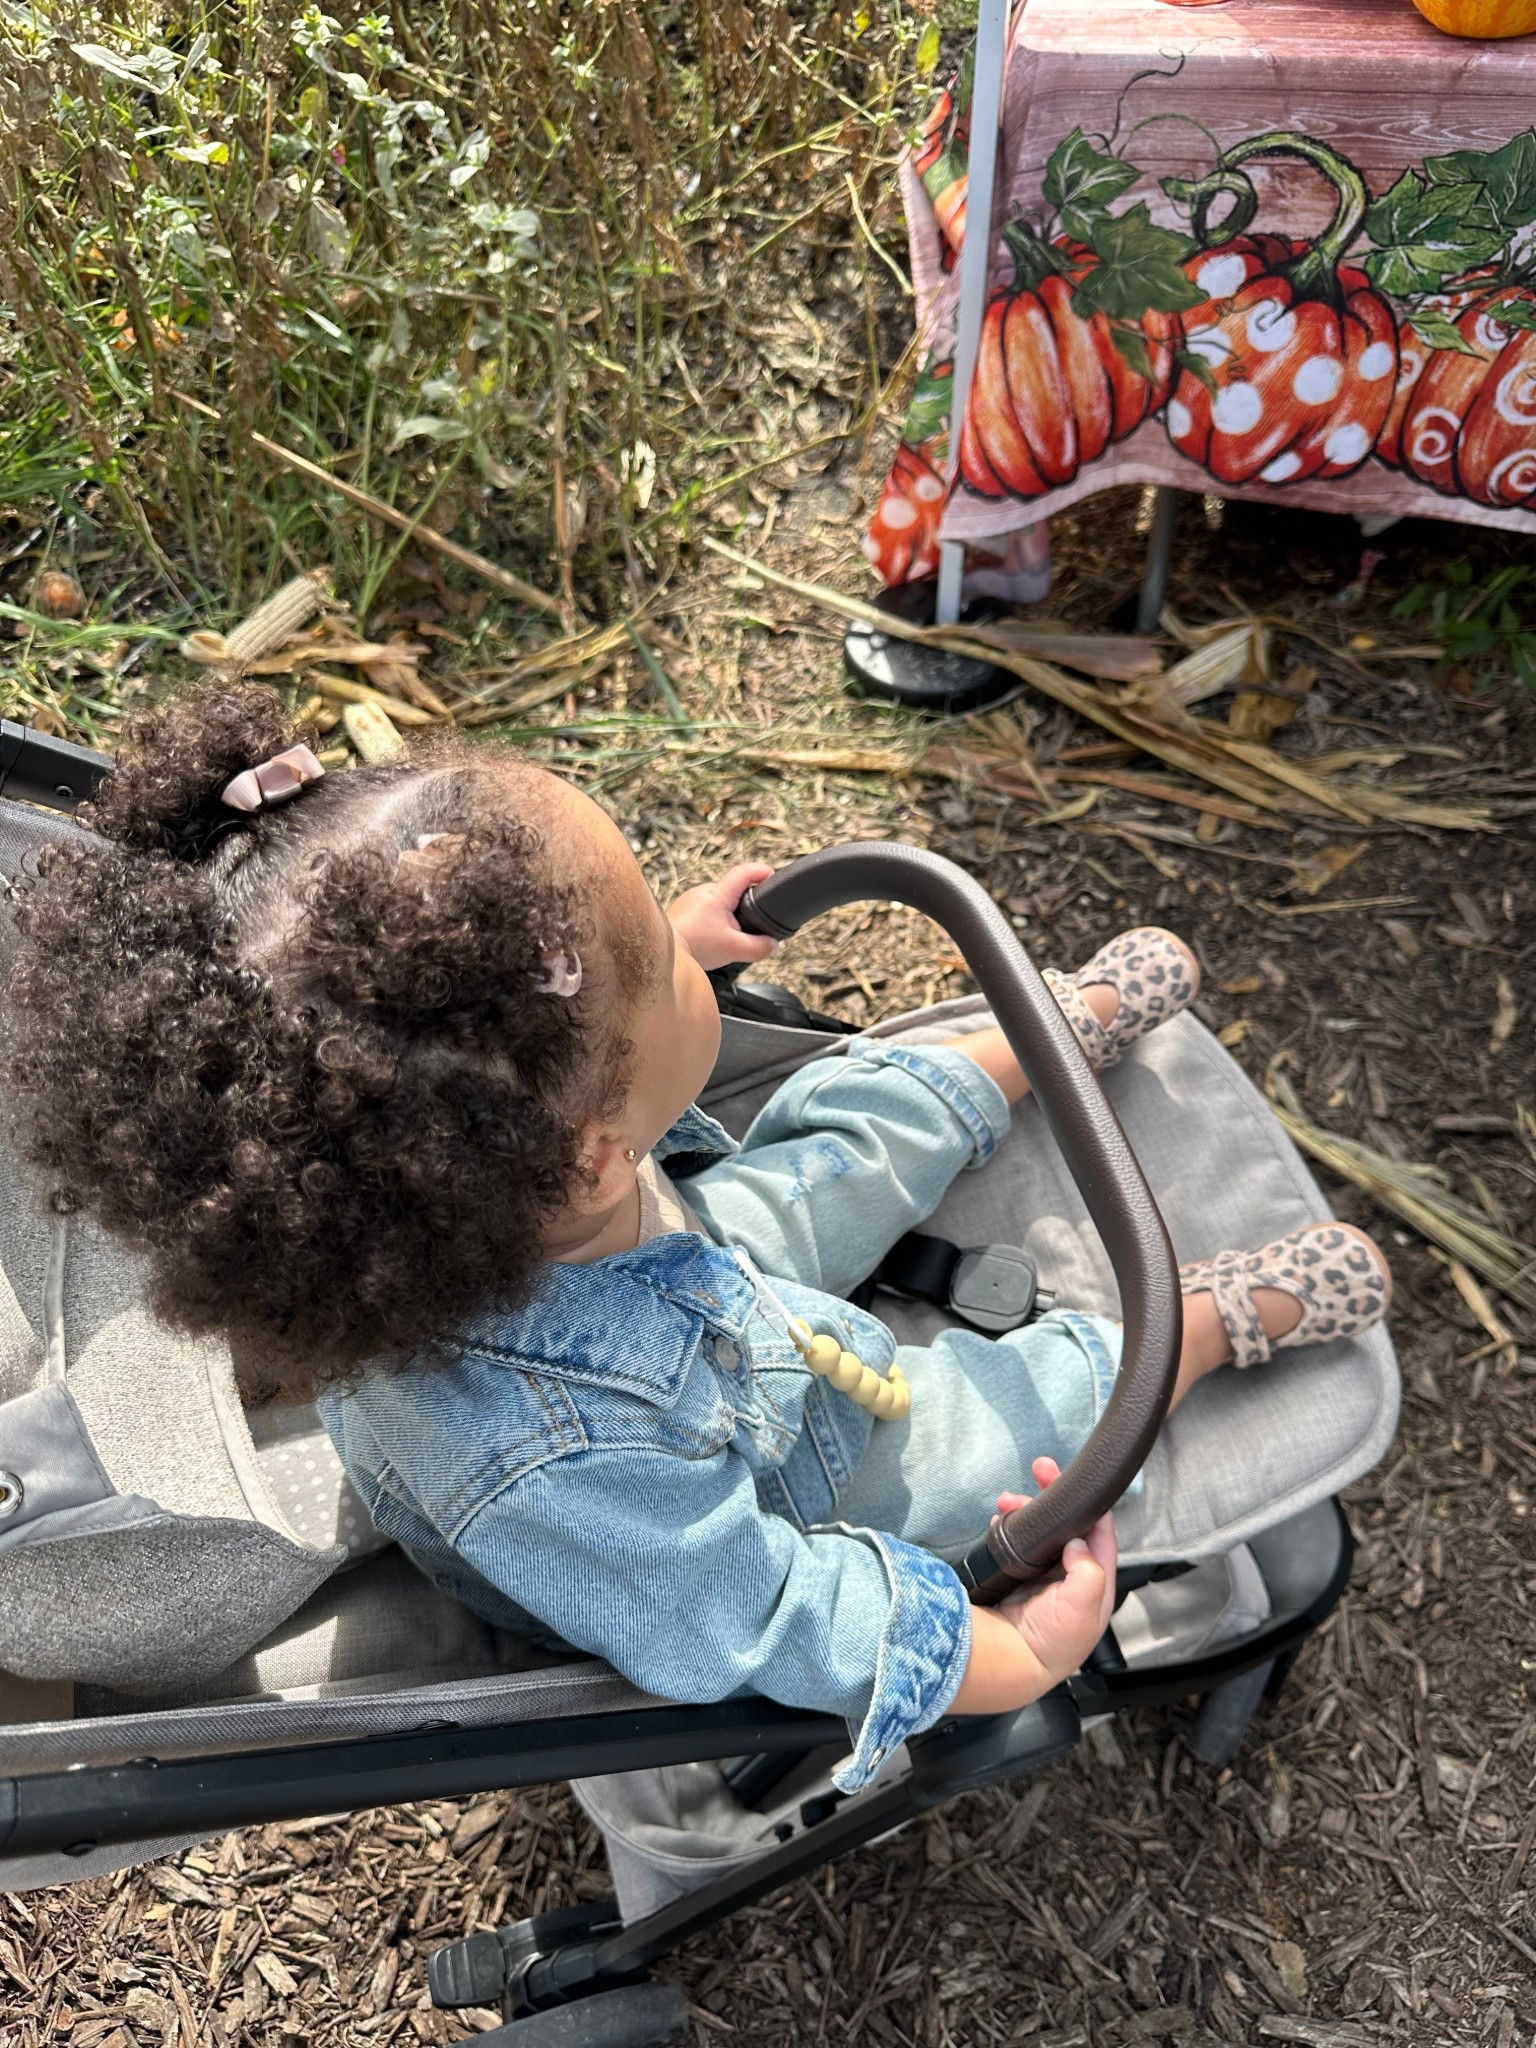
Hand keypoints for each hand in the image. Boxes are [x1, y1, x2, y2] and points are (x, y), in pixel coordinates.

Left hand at [667, 862, 777, 973]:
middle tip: (754, 923)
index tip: (774, 878)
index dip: (762, 872)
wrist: (659, 954)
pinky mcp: (683, 911)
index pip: (745, 872)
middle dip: (747, 904)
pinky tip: (713, 939)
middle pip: (735, 890)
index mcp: (718, 894)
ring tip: (731, 937)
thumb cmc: (693, 946)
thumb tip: (774, 945)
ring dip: (729, 916)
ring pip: (720, 903)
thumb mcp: (734, 950)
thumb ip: (759, 947)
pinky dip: (714, 922)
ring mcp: (691, 900)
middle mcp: (704, 892)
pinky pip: (706, 911)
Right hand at [993, 1457, 1116, 1684]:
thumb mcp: (1083, 1606)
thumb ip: (1089, 1570)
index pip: (1100, 1534)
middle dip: (1053, 1499)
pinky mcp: (1019, 1578)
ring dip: (1026, 1510)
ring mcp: (1044, 1577)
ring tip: (1007, 1500)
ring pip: (1041, 1531)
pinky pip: (1018, 1543)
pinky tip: (1001, 1520)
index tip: (1073, 1481)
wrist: (1009, 1663)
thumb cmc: (1050, 1642)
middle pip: (1068, 1526)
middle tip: (1039, 1470)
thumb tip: (1076, 1543)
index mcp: (1095, 1584)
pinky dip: (1011, 1528)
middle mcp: (1072, 1578)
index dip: (1091, 1506)